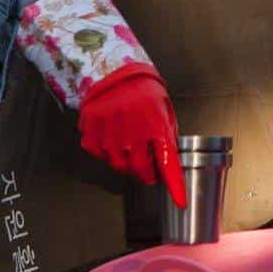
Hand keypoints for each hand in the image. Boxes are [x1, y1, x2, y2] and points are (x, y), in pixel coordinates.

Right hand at [77, 64, 185, 207]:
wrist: (114, 70)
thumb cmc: (144, 89)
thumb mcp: (164, 107)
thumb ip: (168, 132)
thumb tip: (171, 156)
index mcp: (155, 126)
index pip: (168, 163)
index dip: (174, 185)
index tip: (181, 201)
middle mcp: (133, 134)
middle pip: (141, 170)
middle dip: (148, 175)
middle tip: (150, 172)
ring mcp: (109, 134)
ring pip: (119, 165)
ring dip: (127, 164)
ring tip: (130, 149)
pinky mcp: (91, 132)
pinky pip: (99, 154)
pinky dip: (106, 152)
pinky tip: (112, 138)